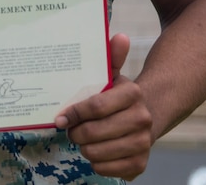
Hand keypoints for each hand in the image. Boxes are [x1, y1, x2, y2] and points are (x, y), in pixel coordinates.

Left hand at [54, 33, 152, 179]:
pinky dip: (95, 162)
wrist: (145, 117)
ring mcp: (142, 143)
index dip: (74, 113)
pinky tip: (97, 151)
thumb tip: (120, 36)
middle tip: (70, 129)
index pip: (95, 106)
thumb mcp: (113, 75)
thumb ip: (112, 56)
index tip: (60, 117)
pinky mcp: (139, 164)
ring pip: (96, 152)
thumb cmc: (118, 96)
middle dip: (75, 133)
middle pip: (93, 133)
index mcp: (133, 93)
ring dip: (84, 147)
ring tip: (84, 139)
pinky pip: (105, 169)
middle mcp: (142, 119)